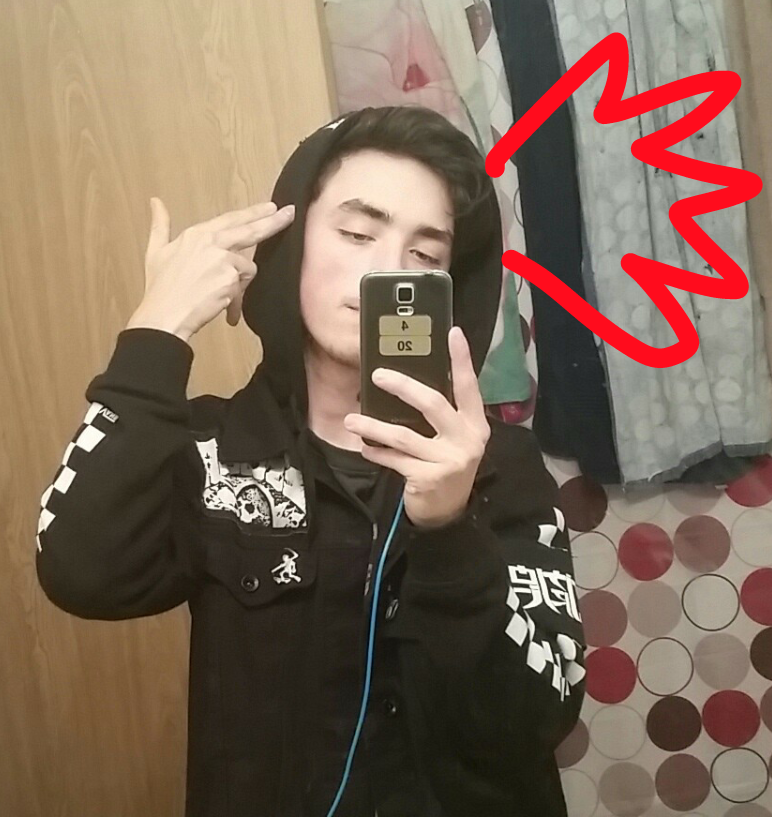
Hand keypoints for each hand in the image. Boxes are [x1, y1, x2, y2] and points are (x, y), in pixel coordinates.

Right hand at [127, 197, 294, 341]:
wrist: (164, 315)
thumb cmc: (161, 289)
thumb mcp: (156, 251)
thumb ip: (160, 225)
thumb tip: (155, 202)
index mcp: (197, 234)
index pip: (232, 219)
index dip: (253, 213)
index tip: (270, 207)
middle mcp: (212, 241)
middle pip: (251, 229)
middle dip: (273, 221)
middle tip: (290, 213)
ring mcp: (223, 259)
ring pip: (247, 268)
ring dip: (238, 284)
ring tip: (218, 297)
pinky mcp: (231, 278)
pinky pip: (244, 288)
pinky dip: (236, 300)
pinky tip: (221, 307)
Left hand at [344, 327, 490, 528]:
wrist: (448, 512)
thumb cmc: (445, 465)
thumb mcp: (452, 439)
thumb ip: (441, 416)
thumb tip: (405, 384)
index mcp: (475, 424)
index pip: (469, 386)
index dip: (462, 360)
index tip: (452, 333)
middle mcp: (467, 440)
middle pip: (433, 404)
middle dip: (403, 387)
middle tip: (377, 375)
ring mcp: (449, 460)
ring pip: (404, 436)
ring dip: (374, 427)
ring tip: (352, 421)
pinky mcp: (429, 478)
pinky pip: (395, 459)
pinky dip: (377, 453)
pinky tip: (365, 448)